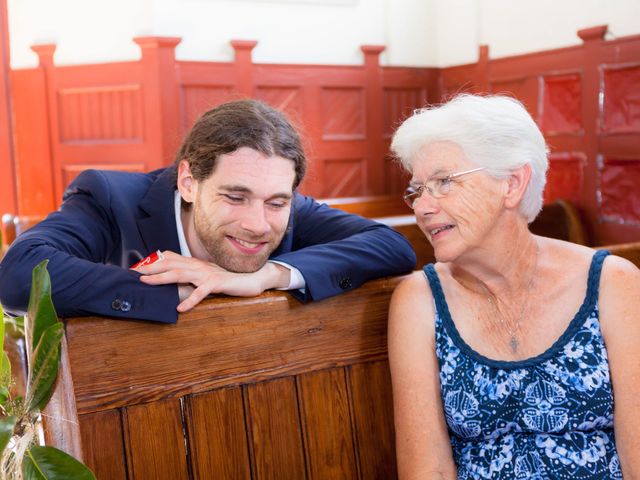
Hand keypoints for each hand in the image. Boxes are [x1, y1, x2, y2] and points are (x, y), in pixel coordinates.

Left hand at [134, 251, 290, 312]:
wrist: (253, 277)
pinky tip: (180, 308)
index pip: (169, 259)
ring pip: (181, 274)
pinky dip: (190, 299)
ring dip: (162, 278)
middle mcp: (198, 266)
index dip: (151, 262)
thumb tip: (173, 279)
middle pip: (170, 264)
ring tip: (146, 283)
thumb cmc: (228, 280)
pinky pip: (202, 292)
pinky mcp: (217, 284)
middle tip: (132, 274)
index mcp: (195, 264)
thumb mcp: (206, 277)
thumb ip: (191, 276)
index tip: (134, 268)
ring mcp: (207, 274)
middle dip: (150, 268)